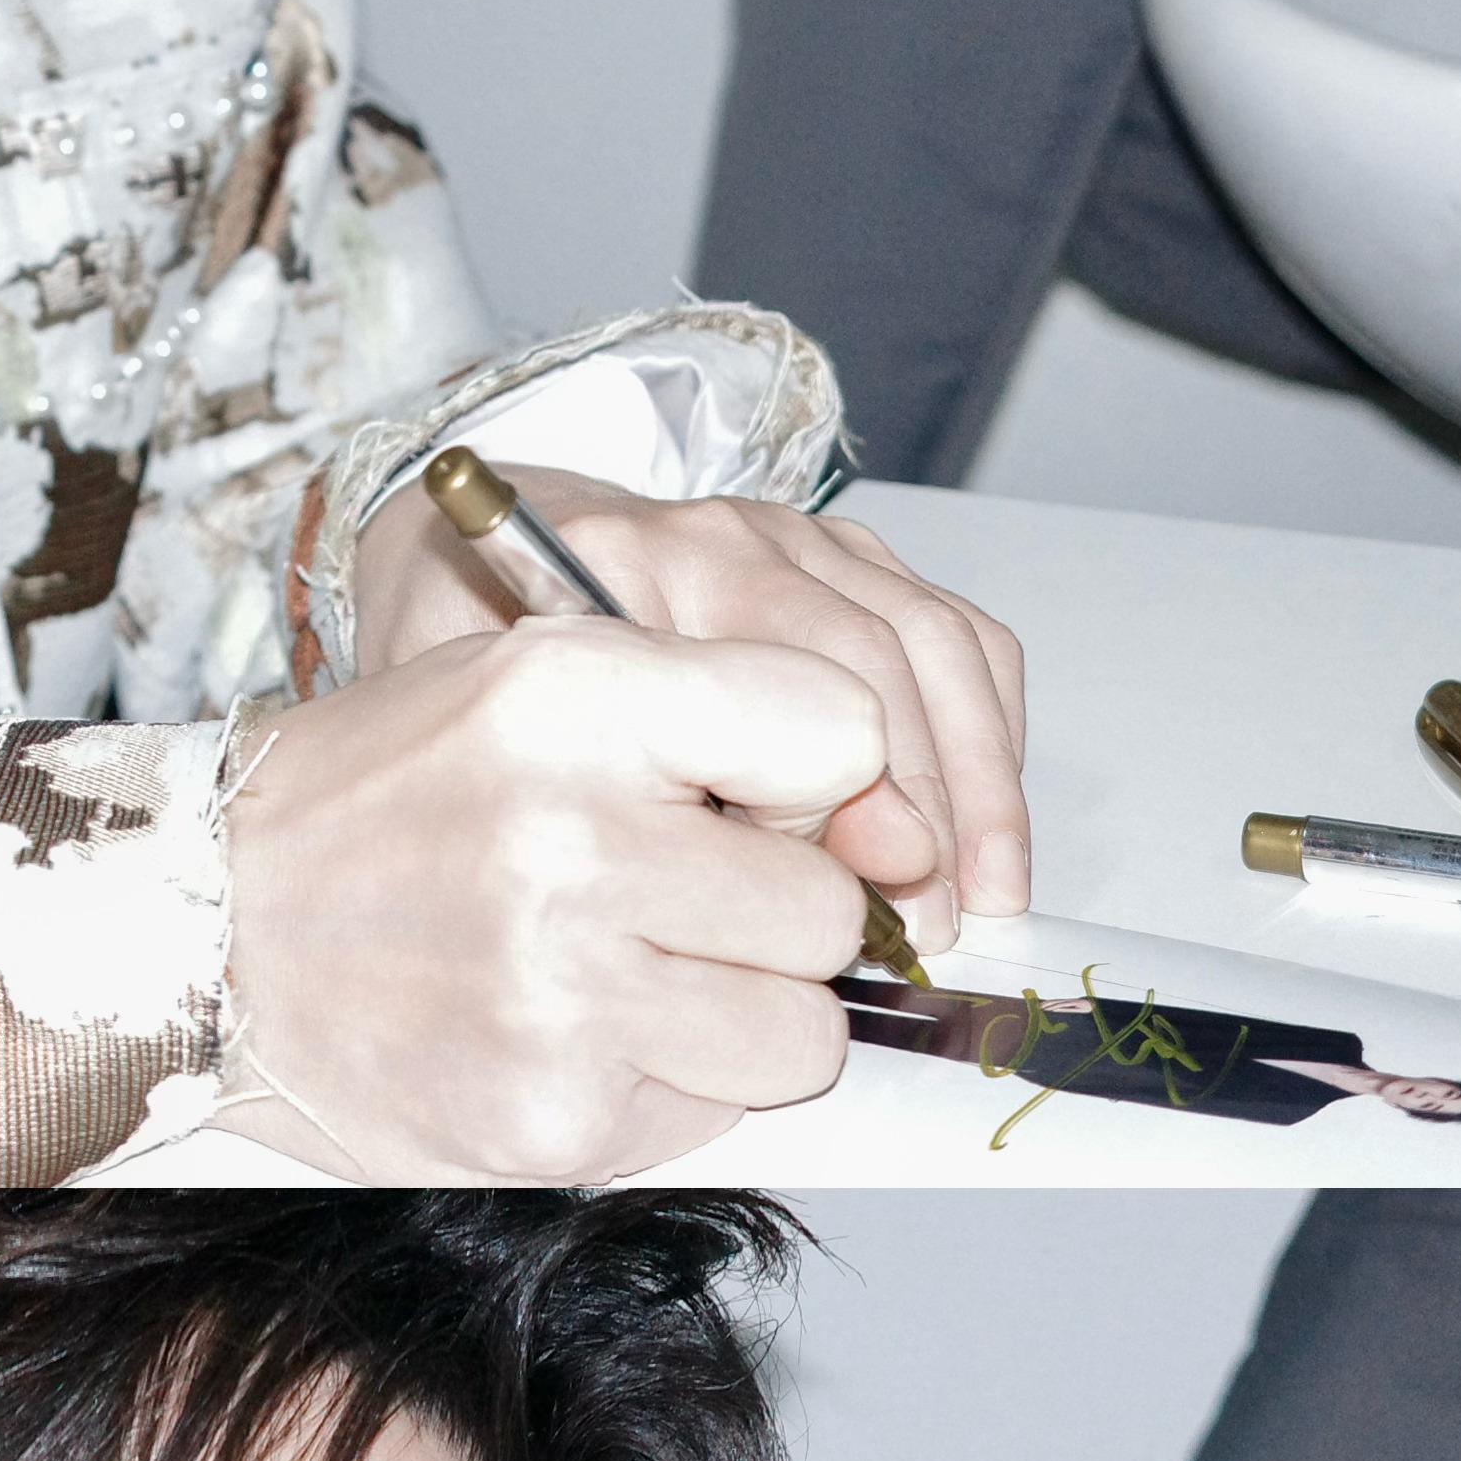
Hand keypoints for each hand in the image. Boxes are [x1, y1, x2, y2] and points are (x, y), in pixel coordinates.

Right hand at [225, 618, 892, 1179]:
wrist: (202, 942)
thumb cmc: (384, 807)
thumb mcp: (533, 684)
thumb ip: (721, 714)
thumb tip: (903, 837)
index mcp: (570, 696)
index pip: (841, 729)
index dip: (814, 783)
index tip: (750, 804)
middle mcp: (569, 841)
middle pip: (827, 908)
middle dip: (767, 918)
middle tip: (658, 904)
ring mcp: (561, 996)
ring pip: (800, 1035)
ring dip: (736, 1017)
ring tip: (618, 978)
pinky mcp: (553, 1122)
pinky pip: (712, 1118)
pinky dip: (658, 1089)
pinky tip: (560, 1040)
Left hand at [351, 478, 1033, 951]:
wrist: (472, 549)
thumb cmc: (471, 665)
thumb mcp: (471, 732)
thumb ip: (592, 795)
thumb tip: (760, 888)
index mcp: (619, 569)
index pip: (769, 678)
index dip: (830, 799)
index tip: (849, 905)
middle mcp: (722, 537)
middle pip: (871, 660)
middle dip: (924, 806)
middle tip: (926, 923)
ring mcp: (797, 540)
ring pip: (935, 646)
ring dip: (978, 782)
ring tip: (983, 896)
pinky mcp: (849, 558)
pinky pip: (956, 635)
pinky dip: (990, 736)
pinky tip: (986, 834)